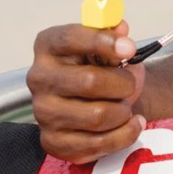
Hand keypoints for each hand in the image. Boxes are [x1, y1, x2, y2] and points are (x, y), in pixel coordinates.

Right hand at [27, 20, 146, 163]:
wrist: (104, 97)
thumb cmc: (104, 65)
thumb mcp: (110, 42)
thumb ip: (114, 33)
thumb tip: (120, 29)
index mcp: (48, 45)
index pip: (70, 38)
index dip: (103, 42)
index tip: (130, 48)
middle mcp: (39, 78)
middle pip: (90, 82)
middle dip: (122, 84)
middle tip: (131, 84)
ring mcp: (42, 112)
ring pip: (97, 116)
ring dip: (123, 111)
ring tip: (125, 104)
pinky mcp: (52, 142)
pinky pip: (96, 144)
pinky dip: (124, 134)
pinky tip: (133, 123)